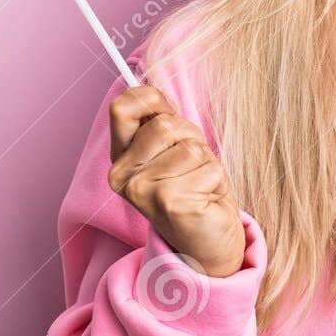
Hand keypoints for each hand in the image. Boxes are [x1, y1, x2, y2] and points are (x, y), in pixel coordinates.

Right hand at [107, 85, 245, 277]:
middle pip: (164, 125)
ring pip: (189, 146)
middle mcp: (122, 176)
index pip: (123, 106)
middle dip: (190, 139)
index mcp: (119, 159)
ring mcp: (143, 191)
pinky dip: (216, 180)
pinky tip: (206, 199)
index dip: (153, 101)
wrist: (207, 243)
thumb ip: (158, 123)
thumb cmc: (193, 191)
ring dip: (206, 161)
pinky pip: (207, 167)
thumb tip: (155, 92)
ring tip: (200, 184)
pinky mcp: (170, 202)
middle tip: (192, 167)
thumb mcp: (172, 150)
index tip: (170, 113)